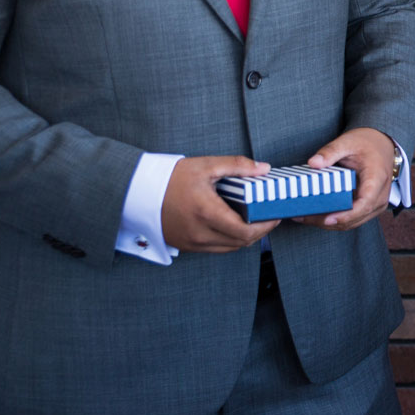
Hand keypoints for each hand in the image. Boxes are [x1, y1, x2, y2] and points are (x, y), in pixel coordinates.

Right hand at [162, 156, 278, 252]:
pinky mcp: (185, 246)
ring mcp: (191, 242)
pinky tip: (234, 226)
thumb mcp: (206, 166)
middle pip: (240, 242)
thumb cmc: (172, 178)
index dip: (265, 226)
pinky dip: (229, 240)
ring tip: (255, 221)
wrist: (139, 191)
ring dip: (245, 238)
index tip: (275, 215)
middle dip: (260, 232)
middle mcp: (199, 233)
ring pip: (229, 248)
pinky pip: (215, 249)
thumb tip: (264, 169)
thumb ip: (237, 166)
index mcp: (206, 213)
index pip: (245, 231)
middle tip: (269, 217)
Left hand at [296, 127, 397, 230]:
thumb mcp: (348, 142)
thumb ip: (330, 152)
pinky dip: (334, 219)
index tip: (328, 218)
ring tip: (304, 216)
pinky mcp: (368, 208)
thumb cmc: (367, 144)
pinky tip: (315, 214)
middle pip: (355, 217)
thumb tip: (313, 163)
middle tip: (303, 216)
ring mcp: (375, 204)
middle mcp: (380, 196)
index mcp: (377, 179)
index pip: (365, 203)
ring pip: (351, 222)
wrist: (382, 145)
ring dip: (328, 223)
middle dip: (328, 221)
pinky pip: (351, 219)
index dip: (347, 214)